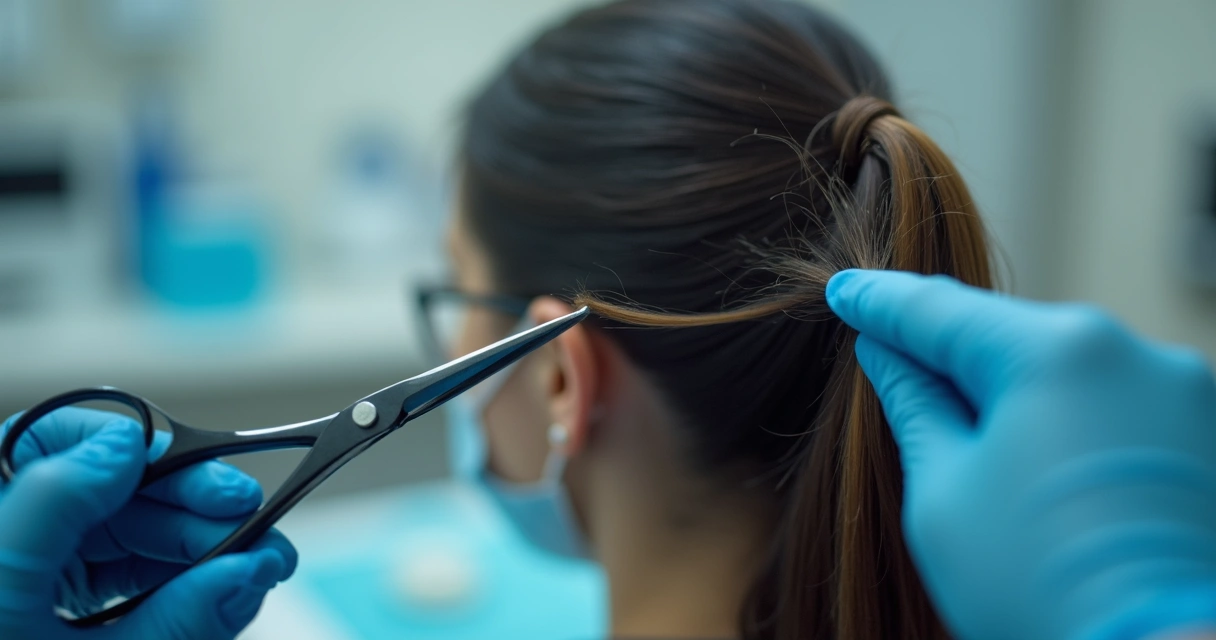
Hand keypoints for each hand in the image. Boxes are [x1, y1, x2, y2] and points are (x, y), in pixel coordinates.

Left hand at [0, 408, 297, 639]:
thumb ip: (174, 621)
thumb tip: (246, 568)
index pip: (52, 449)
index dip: (136, 450)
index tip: (208, 483)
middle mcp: (4, 550)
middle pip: (102, 487)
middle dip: (189, 508)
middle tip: (256, 530)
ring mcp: (18, 572)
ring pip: (117, 526)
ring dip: (190, 544)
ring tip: (249, 569)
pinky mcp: (35, 595)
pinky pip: (108, 564)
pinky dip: (162, 574)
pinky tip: (207, 589)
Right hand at [827, 270, 1215, 639]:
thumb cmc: (1036, 582)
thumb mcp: (942, 490)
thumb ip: (914, 404)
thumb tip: (888, 355)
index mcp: (1056, 350)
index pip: (941, 311)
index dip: (882, 303)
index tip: (842, 289)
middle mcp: (1130, 349)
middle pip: (1007, 335)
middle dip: (949, 355)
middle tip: (891, 368)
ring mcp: (1180, 389)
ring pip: (1062, 368)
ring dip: (1010, 392)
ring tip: (970, 445)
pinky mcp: (1203, 432)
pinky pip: (1110, 401)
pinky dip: (1063, 418)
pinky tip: (1032, 464)